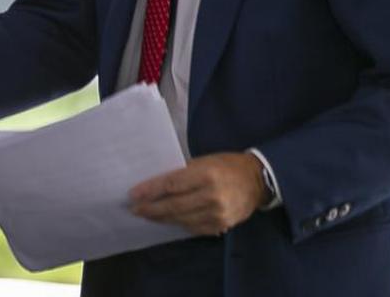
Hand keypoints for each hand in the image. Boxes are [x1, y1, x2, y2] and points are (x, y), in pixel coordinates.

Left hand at [128, 152, 266, 235]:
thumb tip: (157, 186)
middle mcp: (212, 196)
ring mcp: (217, 214)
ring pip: (182, 220)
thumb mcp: (203, 161)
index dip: (150, 191)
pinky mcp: (221, 226)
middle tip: (135, 209)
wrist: (256, 181)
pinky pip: (193, 228)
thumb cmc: (226, 165)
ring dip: (162, 218)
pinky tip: (168, 220)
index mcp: (206, 175)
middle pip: (174, 205)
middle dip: (151, 209)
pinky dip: (179, 224)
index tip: (133, 195)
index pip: (171, 185)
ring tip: (147, 215)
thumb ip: (182, 174)